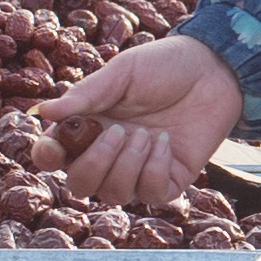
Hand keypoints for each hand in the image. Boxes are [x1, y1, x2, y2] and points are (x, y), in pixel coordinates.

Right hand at [42, 35, 244, 209]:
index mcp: (88, 125)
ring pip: (114, 194)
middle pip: (79, 184)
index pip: (54, 155)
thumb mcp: (123, 73)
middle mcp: (108, 153)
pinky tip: (166, 142)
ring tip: (147, 134)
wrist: (216, 70)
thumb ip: (86, 95)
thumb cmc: (165, 66)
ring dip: (127, 165)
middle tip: (118, 131)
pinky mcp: (170, 179)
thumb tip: (44, 112)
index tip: (54, 145)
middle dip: (93, 163)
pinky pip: (151, 193)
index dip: (47, 157)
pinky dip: (155, 169)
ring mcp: (138, 169)